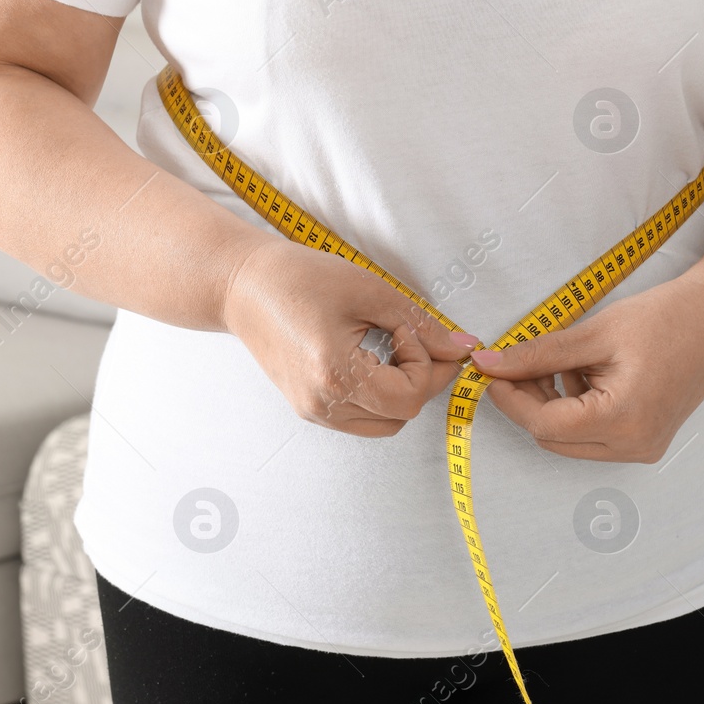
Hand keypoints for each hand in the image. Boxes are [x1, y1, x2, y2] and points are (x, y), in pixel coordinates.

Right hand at [222, 235, 479, 436]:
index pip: (410, 397)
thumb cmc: (299, 278)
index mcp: (336, 374)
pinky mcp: (308, 408)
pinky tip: (371, 362)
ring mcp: (313, 411)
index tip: (411, 331)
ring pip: (384, 424)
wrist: (242, 286)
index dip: (427, 365)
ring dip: (401, 393)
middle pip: (401, 415)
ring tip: (389, 351)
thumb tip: (461, 348)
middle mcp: (322, 403)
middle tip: (413, 341)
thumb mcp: (368, 290)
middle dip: (421, 380)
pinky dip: (378, 397)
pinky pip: (361, 418)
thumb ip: (419, 323)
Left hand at [467, 277, 703, 462]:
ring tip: (568, 361)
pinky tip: (587, 373)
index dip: (509, 397)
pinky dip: (577, 408)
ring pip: (569, 440)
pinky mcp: (644, 442)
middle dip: (529, 401)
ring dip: (553, 404)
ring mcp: (641, 449)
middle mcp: (633, 445)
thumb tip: (490, 364)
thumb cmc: (665, 319)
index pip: (543, 423)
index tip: (489, 371)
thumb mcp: (594, 332)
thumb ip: (538, 354)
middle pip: (553, 437)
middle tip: (519, 363)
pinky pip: (592, 436)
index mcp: (622, 419)